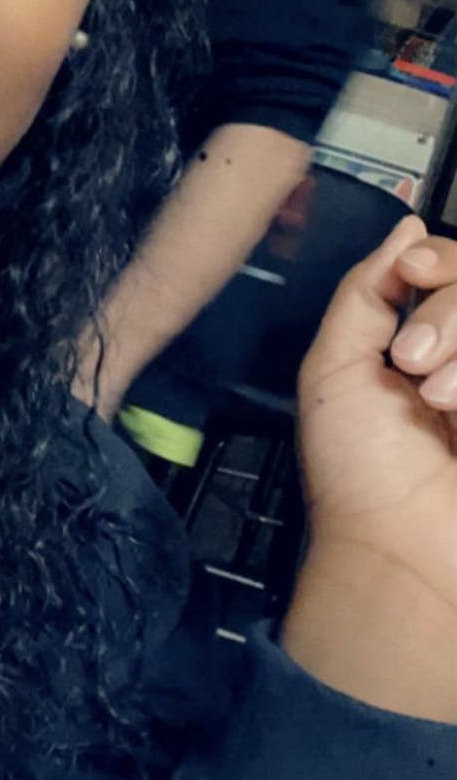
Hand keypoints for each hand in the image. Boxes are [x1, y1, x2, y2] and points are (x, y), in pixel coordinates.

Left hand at [285, 215, 456, 719]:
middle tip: (412, 364)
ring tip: (440, 400)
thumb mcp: (335, 368)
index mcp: (426, 343)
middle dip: (449, 311)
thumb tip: (409, 228)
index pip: (453, 269)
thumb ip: (365, 293)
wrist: (396, 550)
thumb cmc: (356, 468)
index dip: (440, 259)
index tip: (412, 270)